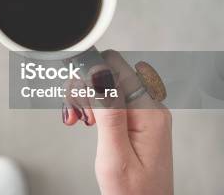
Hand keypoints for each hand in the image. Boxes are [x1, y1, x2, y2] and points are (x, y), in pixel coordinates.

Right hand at [63, 50, 172, 194]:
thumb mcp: (115, 155)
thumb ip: (108, 111)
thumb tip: (99, 73)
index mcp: (149, 113)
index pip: (117, 68)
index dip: (89, 72)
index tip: (73, 88)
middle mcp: (150, 109)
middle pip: (108, 73)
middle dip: (84, 88)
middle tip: (76, 113)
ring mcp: (143, 114)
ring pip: (105, 85)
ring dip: (84, 98)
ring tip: (79, 120)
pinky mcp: (135, 121)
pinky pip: (109, 100)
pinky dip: (91, 107)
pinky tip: (86, 121)